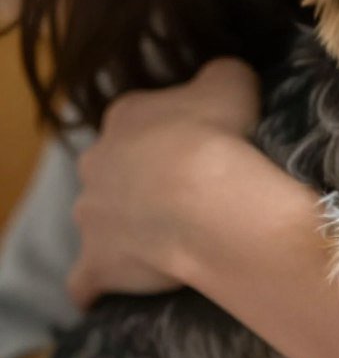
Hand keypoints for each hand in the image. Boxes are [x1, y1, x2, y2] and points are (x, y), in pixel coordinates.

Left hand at [68, 58, 260, 308]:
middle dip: (143, 177)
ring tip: (174, 234)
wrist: (206, 198)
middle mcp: (96, 161)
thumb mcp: (232, 80)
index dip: (172, 131)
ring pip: (102, 217)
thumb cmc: (219, 133)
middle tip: (191, 189)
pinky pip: (88, 278)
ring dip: (127, 224)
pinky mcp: (96, 262)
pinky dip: (100, 281)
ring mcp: (91, 214)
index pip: (140, 119)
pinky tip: (121, 281)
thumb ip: (220, 76)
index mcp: (125, 116)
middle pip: (115, 167)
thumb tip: (219, 81)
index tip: (202, 144)